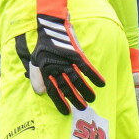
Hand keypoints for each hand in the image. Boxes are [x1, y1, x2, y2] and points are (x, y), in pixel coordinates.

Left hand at [28, 0, 104, 114]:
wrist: (51, 25)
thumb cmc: (44, 44)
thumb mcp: (36, 60)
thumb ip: (37, 76)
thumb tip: (40, 93)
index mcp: (45, 70)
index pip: (52, 91)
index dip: (59, 102)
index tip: (66, 112)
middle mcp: (56, 68)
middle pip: (67, 88)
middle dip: (75, 99)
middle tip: (83, 108)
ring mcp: (66, 61)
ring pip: (78, 80)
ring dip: (86, 91)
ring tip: (92, 99)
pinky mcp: (76, 54)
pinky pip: (87, 68)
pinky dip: (94, 76)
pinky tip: (102, 84)